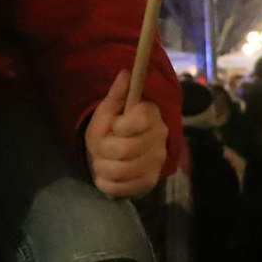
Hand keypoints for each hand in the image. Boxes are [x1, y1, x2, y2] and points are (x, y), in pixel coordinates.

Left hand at [84, 70, 167, 199]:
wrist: (115, 154)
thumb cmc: (111, 128)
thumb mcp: (108, 109)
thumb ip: (117, 94)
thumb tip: (125, 72)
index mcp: (152, 116)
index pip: (142, 120)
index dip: (121, 125)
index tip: (115, 125)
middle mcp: (159, 140)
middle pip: (125, 149)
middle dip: (103, 148)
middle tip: (102, 145)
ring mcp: (156, 163)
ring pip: (119, 171)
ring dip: (102, 166)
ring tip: (103, 160)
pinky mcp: (149, 183)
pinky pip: (119, 188)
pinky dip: (106, 183)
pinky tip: (107, 174)